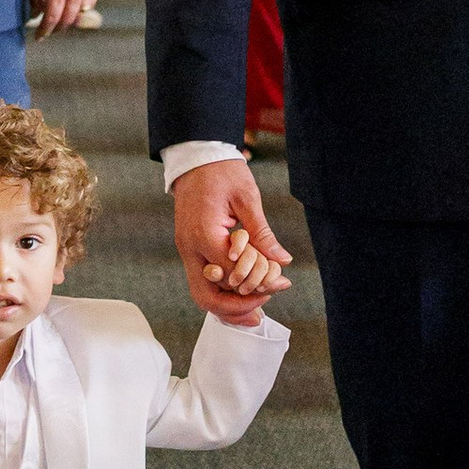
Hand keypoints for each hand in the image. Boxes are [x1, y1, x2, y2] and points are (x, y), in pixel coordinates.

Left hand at [30, 0, 94, 39]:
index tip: (39, 38)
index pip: (51, 18)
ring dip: (67, 21)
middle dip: (56, 28)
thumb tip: (34, 13)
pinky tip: (72, 7)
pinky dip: (79, 10)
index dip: (44, 31)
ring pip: (77, 16)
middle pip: (65, 21)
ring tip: (59, 20)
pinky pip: (87, 7)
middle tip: (48, 30)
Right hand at [173, 156, 292, 329]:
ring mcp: (186, 248)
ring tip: (254, 307)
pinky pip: (202, 277)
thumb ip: (262, 233)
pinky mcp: (189, 246)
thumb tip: (282, 260)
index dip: (256, 286)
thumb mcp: (247, 198)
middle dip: (234, 310)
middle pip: (206, 296)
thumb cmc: (222, 171)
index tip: (279, 284)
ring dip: (227, 303)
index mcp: (204, 235)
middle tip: (260, 313)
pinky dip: (221, 288)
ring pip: (201, 291)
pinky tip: (241, 290)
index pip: (230, 277)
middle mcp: (190, 247)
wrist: (195, 155)